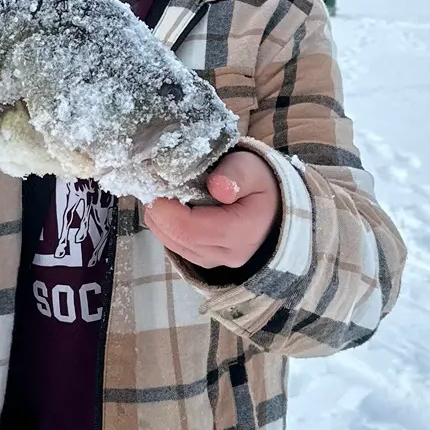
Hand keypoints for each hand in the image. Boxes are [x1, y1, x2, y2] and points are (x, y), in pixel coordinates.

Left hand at [143, 150, 279, 272]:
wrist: (276, 207)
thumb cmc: (261, 183)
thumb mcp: (253, 168)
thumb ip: (236, 174)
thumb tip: (217, 186)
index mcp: (241, 232)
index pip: (189, 228)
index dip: (165, 208)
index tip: (156, 182)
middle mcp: (227, 254)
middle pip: (177, 238)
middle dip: (158, 211)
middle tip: (154, 184)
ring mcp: (216, 261)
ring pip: (172, 244)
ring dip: (160, 219)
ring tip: (162, 193)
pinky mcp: (206, 260)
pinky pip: (177, 246)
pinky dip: (167, 227)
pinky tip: (170, 207)